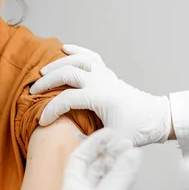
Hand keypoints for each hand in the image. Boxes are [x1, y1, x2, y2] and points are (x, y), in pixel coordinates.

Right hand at [30, 44, 171, 146]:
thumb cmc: (135, 131)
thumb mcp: (112, 141)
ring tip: (43, 71)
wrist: (155, 118)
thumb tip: (67, 138)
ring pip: (78, 60)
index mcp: (101, 98)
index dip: (50, 110)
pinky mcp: (108, 74)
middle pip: (68, 73)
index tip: (42, 122)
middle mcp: (102, 82)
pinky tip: (64, 48)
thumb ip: (89, 141)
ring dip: (58, 64)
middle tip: (33, 91)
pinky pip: (91, 56)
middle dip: (47, 82)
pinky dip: (77, 50)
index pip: (67, 99)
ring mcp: (105, 75)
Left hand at [59, 128, 141, 189]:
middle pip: (91, 168)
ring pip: (103, 181)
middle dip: (108, 154)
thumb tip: (131, 152)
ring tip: (132, 154)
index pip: (78, 158)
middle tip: (126, 142)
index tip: (111, 133)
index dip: (93, 143)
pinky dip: (121, 183)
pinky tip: (131, 176)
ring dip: (116, 167)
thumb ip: (119, 175)